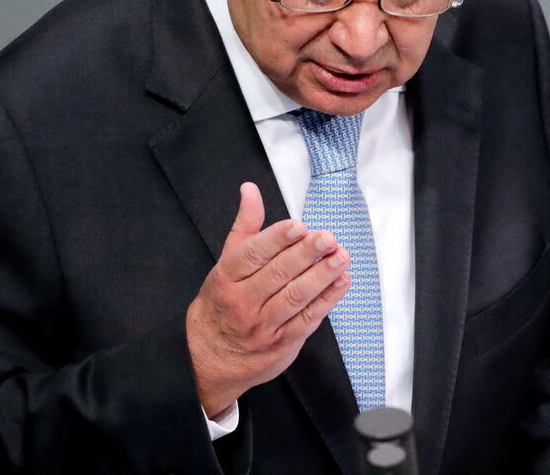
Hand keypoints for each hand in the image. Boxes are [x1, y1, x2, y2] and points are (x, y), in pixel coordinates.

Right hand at [186, 182, 349, 416]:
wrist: (208, 360)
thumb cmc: (222, 303)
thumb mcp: (225, 263)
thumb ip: (245, 226)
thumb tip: (250, 190)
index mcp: (228, 277)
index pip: (254, 254)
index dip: (278, 239)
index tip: (299, 226)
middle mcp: (244, 301)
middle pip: (278, 275)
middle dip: (305, 254)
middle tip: (327, 238)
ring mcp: (263, 325)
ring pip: (295, 297)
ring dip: (322, 276)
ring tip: (340, 256)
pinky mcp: (283, 343)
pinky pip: (308, 319)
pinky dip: (327, 300)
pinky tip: (341, 281)